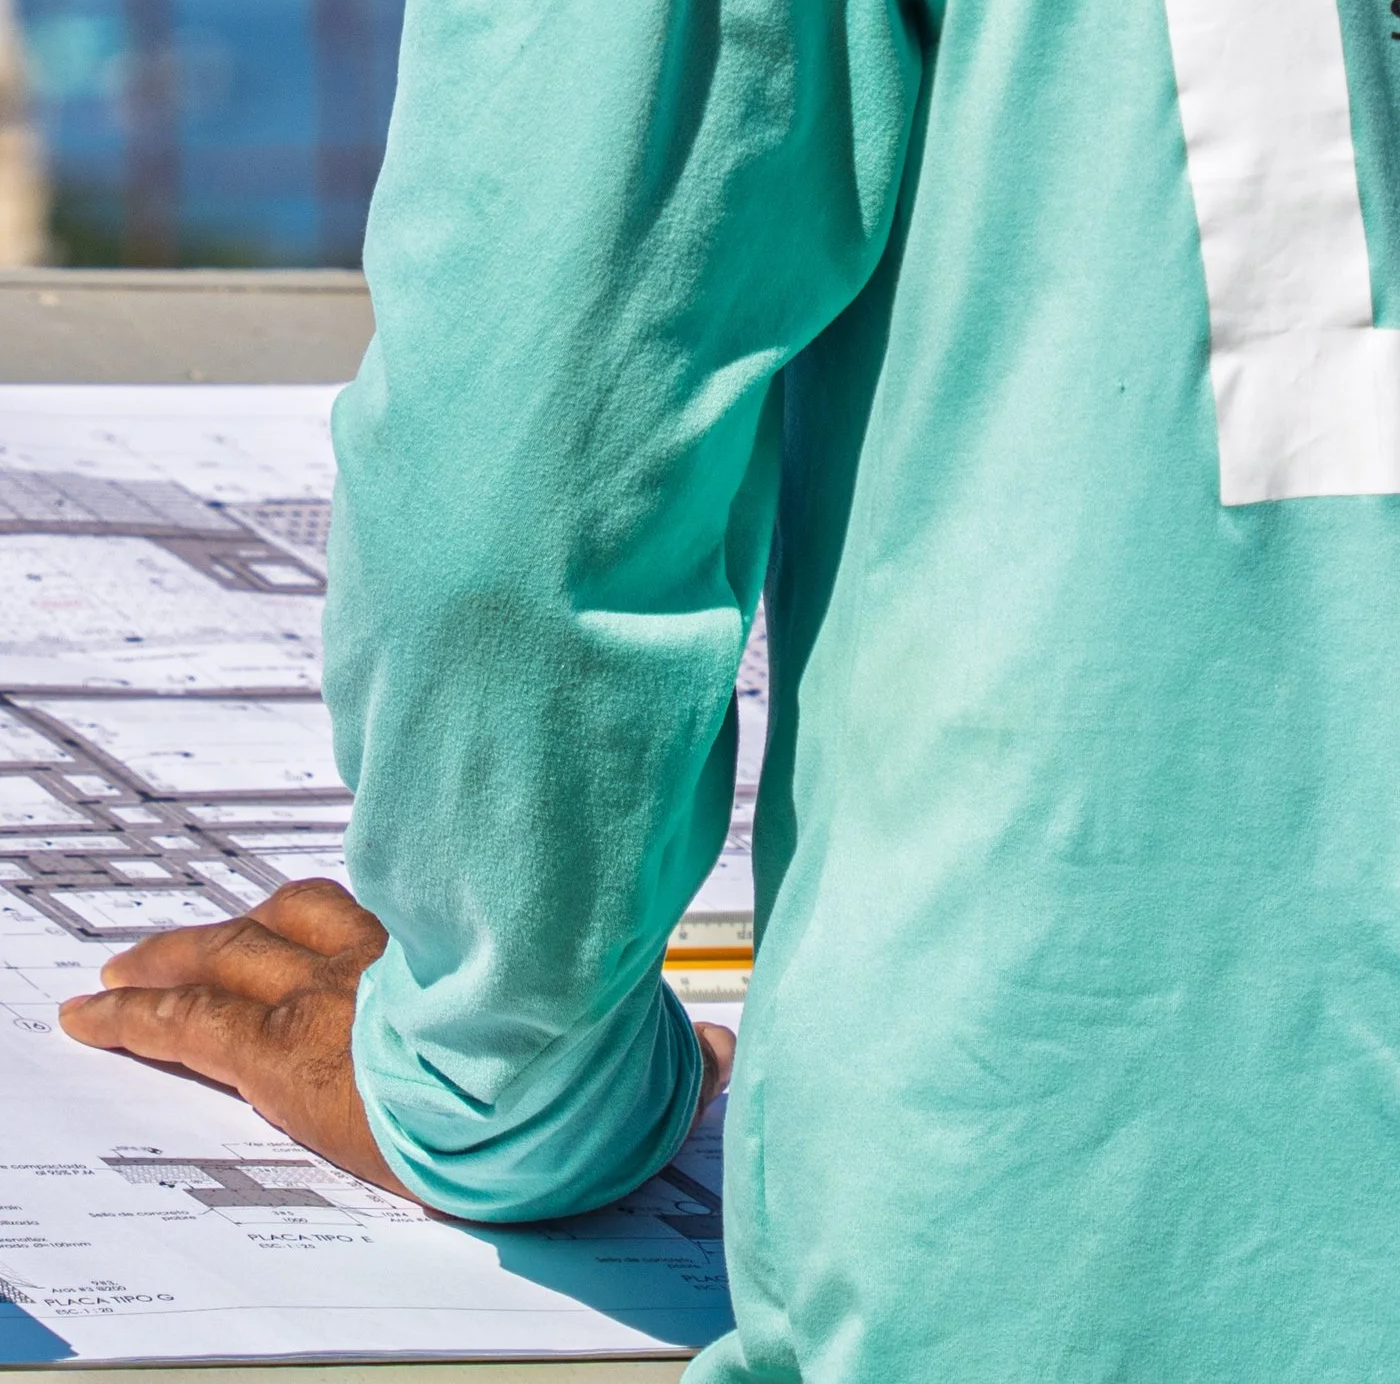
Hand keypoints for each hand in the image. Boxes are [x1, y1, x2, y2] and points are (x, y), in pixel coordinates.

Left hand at [57, 879, 735, 1206]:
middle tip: (188, 935)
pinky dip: (133, 1017)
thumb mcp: (631, 1054)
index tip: (321, 906)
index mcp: (463, 947)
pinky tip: (91, 1014)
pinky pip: (187, 1027)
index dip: (348, 904)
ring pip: (228, 958)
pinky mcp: (283, 1054)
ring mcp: (328, 994)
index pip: (390, 907)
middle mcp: (387, 949)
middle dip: (236, 927)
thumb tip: (729, 1059)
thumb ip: (679, 1060)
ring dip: (173, 958)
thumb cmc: (588, 1056)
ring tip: (123, 967)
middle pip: (293, 916)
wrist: (537, 1074)